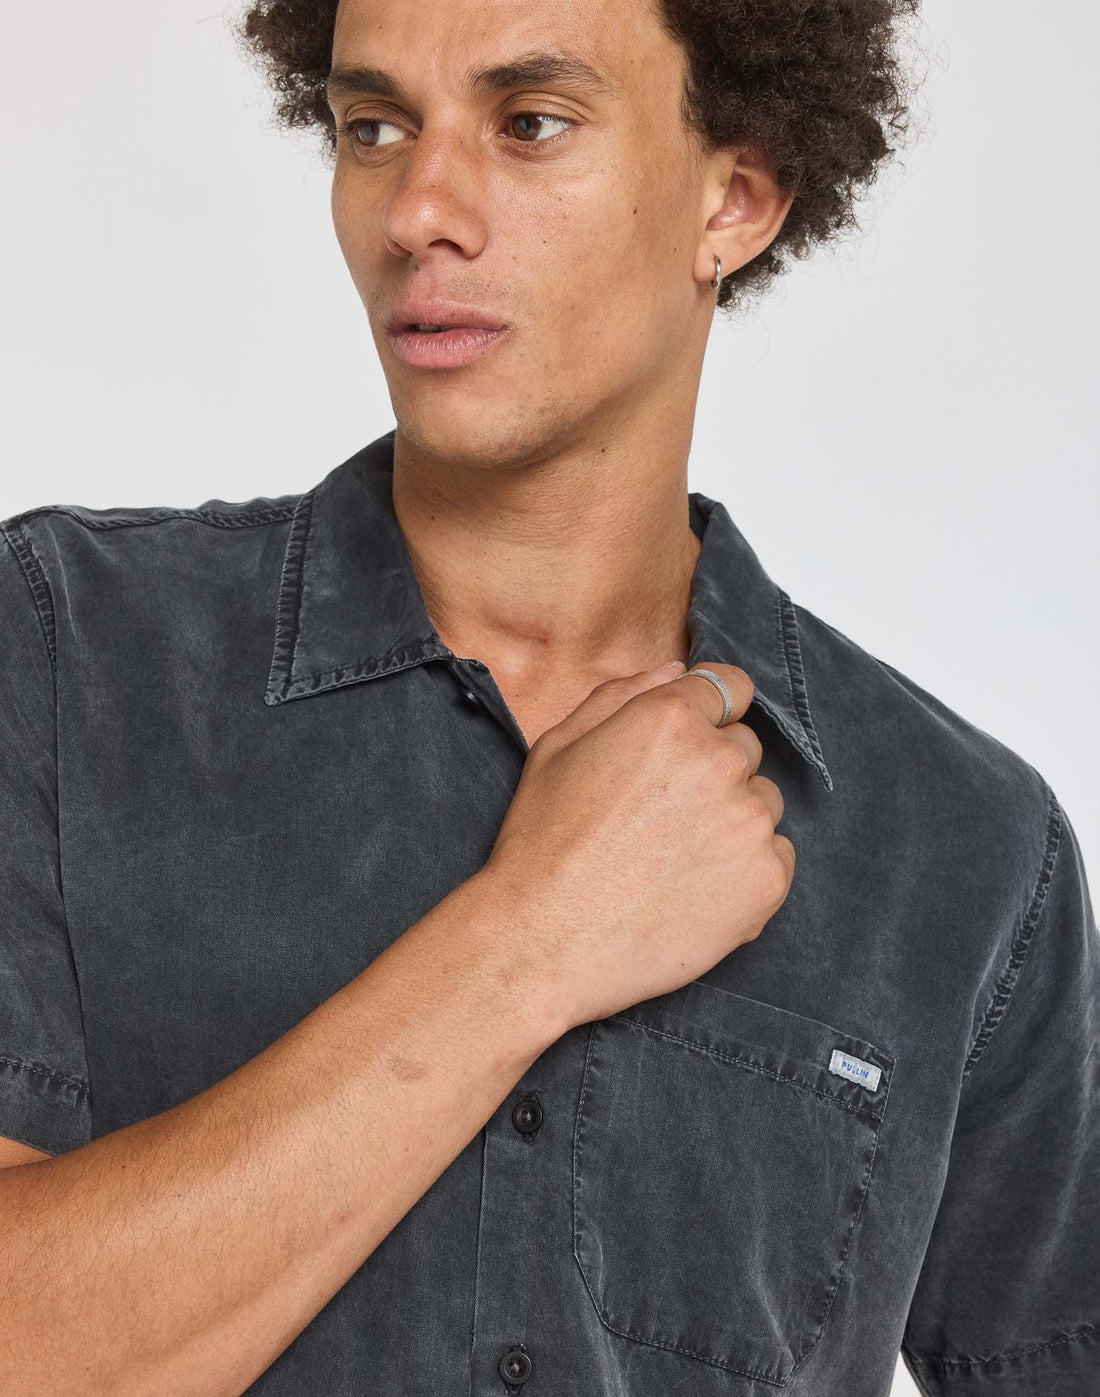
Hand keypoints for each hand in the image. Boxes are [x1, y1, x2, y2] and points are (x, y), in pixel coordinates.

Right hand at [479, 660, 793, 1028]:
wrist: (545, 940)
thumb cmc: (543, 844)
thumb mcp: (560, 746)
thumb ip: (623, 695)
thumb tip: (676, 669)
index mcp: (671, 717)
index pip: (730, 687)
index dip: (709, 714)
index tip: (690, 745)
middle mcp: (720, 760)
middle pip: (745, 747)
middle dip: (713, 772)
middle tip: (661, 817)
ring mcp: (748, 821)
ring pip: (763, 803)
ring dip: (732, 821)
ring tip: (673, 859)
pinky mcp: (767, 879)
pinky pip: (776, 857)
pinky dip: (746, 871)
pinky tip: (694, 890)